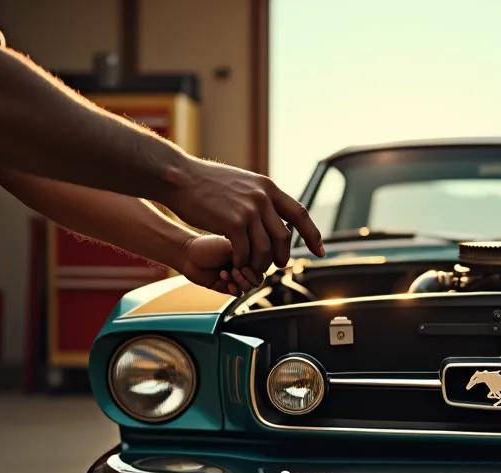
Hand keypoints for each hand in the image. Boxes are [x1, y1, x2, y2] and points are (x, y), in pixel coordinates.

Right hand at [165, 158, 324, 284]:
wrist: (180, 177)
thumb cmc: (206, 183)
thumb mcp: (242, 182)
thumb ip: (259, 196)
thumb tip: (273, 211)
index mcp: (267, 187)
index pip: (300, 213)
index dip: (312, 234)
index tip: (319, 250)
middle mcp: (262, 197)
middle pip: (285, 236)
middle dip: (284, 256)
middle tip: (278, 265)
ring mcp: (249, 210)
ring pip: (266, 248)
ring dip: (261, 262)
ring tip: (253, 267)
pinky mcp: (232, 222)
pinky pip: (245, 252)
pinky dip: (243, 262)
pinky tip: (236, 263)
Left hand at [176, 234, 254, 296]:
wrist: (188, 255)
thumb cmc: (207, 246)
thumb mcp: (230, 246)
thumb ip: (246, 255)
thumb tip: (257, 268)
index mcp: (246, 253)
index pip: (262, 263)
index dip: (257, 265)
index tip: (245, 262)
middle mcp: (242, 265)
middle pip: (258, 277)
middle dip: (248, 275)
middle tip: (235, 269)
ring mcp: (235, 277)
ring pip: (250, 286)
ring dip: (241, 282)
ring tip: (228, 274)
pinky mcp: (226, 287)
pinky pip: (238, 293)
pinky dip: (235, 289)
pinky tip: (226, 282)